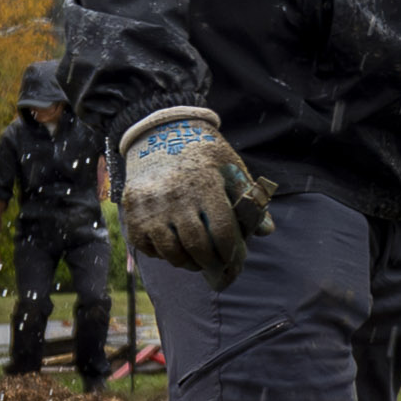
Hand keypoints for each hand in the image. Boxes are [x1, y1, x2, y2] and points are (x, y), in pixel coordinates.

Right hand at [117, 109, 273, 276]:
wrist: (160, 134)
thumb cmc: (202, 154)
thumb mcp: (229, 167)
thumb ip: (247, 199)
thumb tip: (267, 231)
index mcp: (204, 185)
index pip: (221, 232)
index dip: (229, 252)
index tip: (231, 258)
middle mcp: (175, 197)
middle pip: (196, 246)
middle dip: (209, 262)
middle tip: (215, 266)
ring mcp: (151, 206)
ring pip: (170, 251)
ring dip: (185, 262)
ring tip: (195, 261)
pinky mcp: (132, 212)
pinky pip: (146, 246)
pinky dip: (160, 253)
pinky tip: (172, 248)